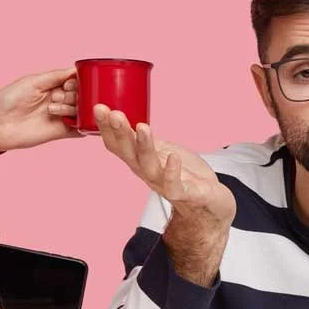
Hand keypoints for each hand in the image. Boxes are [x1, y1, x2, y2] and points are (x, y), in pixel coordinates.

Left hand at [0, 68, 78, 151]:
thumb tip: (75, 70)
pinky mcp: (62, 132)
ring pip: (82, 111)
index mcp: (53, 87)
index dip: (76, 82)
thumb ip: (55, 76)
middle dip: (72, 95)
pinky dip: (84, 125)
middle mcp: (59, 101)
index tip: (67, 85)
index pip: (75, 82)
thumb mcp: (32, 82)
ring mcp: (61, 117)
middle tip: (56, 98)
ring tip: (52, 109)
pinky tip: (76, 122)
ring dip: (71, 108)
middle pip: (81, 96)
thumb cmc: (9, 100)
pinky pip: (81, 129)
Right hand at [96, 104, 236, 285]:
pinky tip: (173, 157)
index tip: (99, 107)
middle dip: (120, 134)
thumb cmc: (182, 172)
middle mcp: (146, 172)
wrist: (208, 201)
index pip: (117, 145)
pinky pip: (174, 186)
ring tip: (142, 127)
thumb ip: (141, 136)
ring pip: (149, 167)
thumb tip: (121, 112)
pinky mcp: (185, 194)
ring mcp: (164, 184)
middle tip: (114, 114)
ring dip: (144, 147)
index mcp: (139, 160)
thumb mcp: (158, 149)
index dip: (107, 128)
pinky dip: (172, 173)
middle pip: (128, 154)